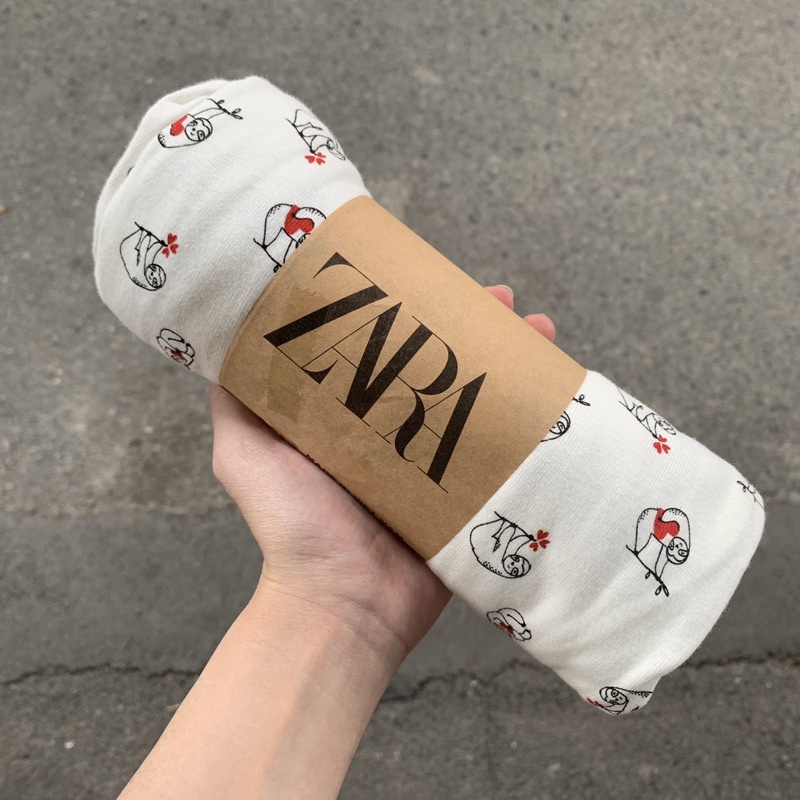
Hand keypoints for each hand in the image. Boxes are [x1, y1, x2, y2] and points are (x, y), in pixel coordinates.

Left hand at [208, 286, 555, 669]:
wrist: (342, 606)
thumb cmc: (291, 527)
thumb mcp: (244, 453)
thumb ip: (236, 402)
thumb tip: (220, 341)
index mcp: (351, 417)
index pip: (386, 348)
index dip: (411, 312)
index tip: (431, 279)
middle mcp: (396, 433)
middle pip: (441, 366)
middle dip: (474, 327)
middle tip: (500, 299)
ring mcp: (437, 464)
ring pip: (480, 399)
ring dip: (513, 361)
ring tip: (540, 329)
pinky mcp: (468, 495)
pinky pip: (504, 449)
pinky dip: (532, 418)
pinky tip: (557, 387)